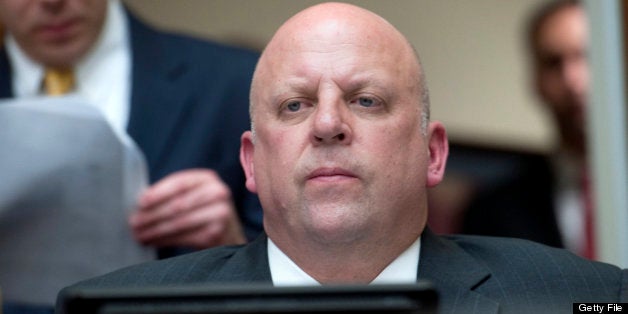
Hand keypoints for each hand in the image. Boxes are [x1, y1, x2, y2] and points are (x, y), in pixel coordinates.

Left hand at [129, 169, 246, 248]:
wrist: (228, 234)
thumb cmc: (201, 212)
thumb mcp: (192, 195)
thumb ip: (172, 194)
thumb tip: (139, 204)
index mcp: (207, 178)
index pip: (179, 183)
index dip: (158, 193)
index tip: (140, 203)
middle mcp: (218, 193)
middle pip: (178, 204)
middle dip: (152, 215)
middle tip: (134, 223)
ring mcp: (220, 213)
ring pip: (179, 222)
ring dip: (155, 230)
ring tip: (139, 234)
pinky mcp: (216, 233)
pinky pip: (184, 237)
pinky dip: (165, 240)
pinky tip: (153, 241)